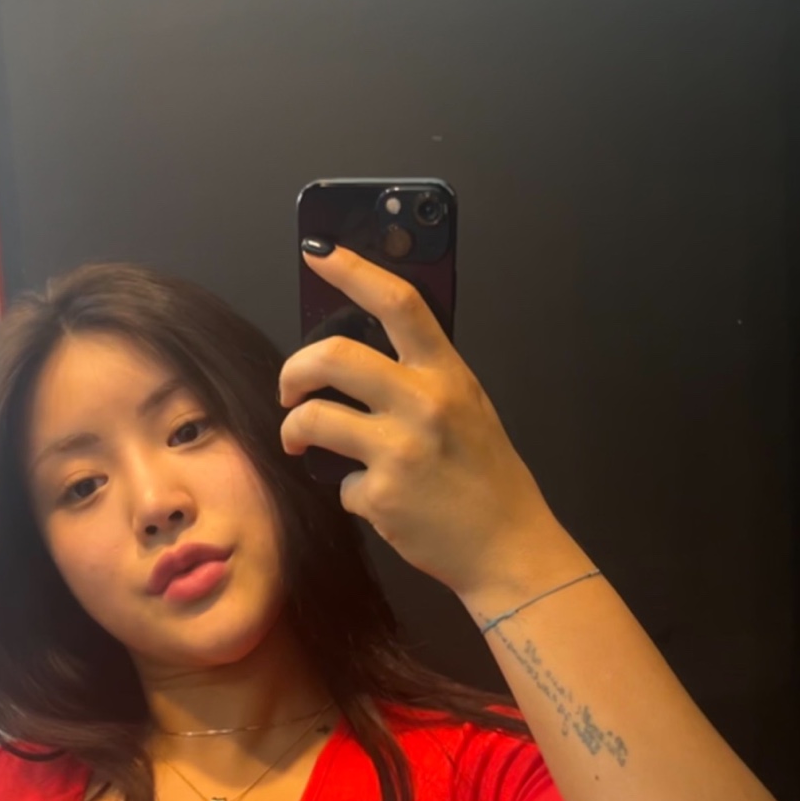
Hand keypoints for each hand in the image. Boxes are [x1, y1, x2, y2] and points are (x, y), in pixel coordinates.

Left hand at [278, 245, 557, 597]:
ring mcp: (401, 450)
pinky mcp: (382, 496)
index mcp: (448, 374)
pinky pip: (339, 484)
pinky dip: (348, 492)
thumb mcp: (468, 409)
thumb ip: (422, 380)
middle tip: (290, 388)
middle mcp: (425, 403)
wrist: (509, 547)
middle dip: (294, 370)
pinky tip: (376, 500)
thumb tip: (361, 360)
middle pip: (333, 356)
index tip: (319, 253)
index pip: (398, 302)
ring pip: (314, 419)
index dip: (352, 269)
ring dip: (294, 430)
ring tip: (300, 441)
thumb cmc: (486, 478)